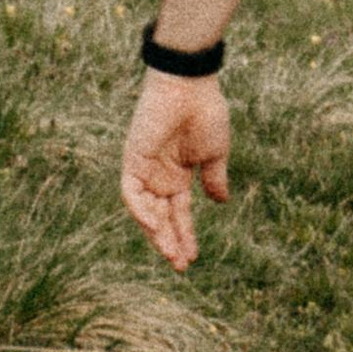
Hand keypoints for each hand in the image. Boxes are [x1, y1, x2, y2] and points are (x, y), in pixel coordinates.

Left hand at [121, 72, 230, 267]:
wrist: (190, 85)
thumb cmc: (206, 113)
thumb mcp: (215, 152)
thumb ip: (215, 178)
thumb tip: (221, 202)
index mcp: (178, 175)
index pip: (179, 213)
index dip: (185, 235)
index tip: (193, 257)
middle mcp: (159, 177)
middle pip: (161, 217)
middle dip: (170, 242)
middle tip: (180, 265)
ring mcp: (144, 169)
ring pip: (145, 211)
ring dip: (156, 232)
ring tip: (170, 253)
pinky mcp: (133, 160)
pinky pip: (131, 193)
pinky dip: (141, 210)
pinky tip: (155, 225)